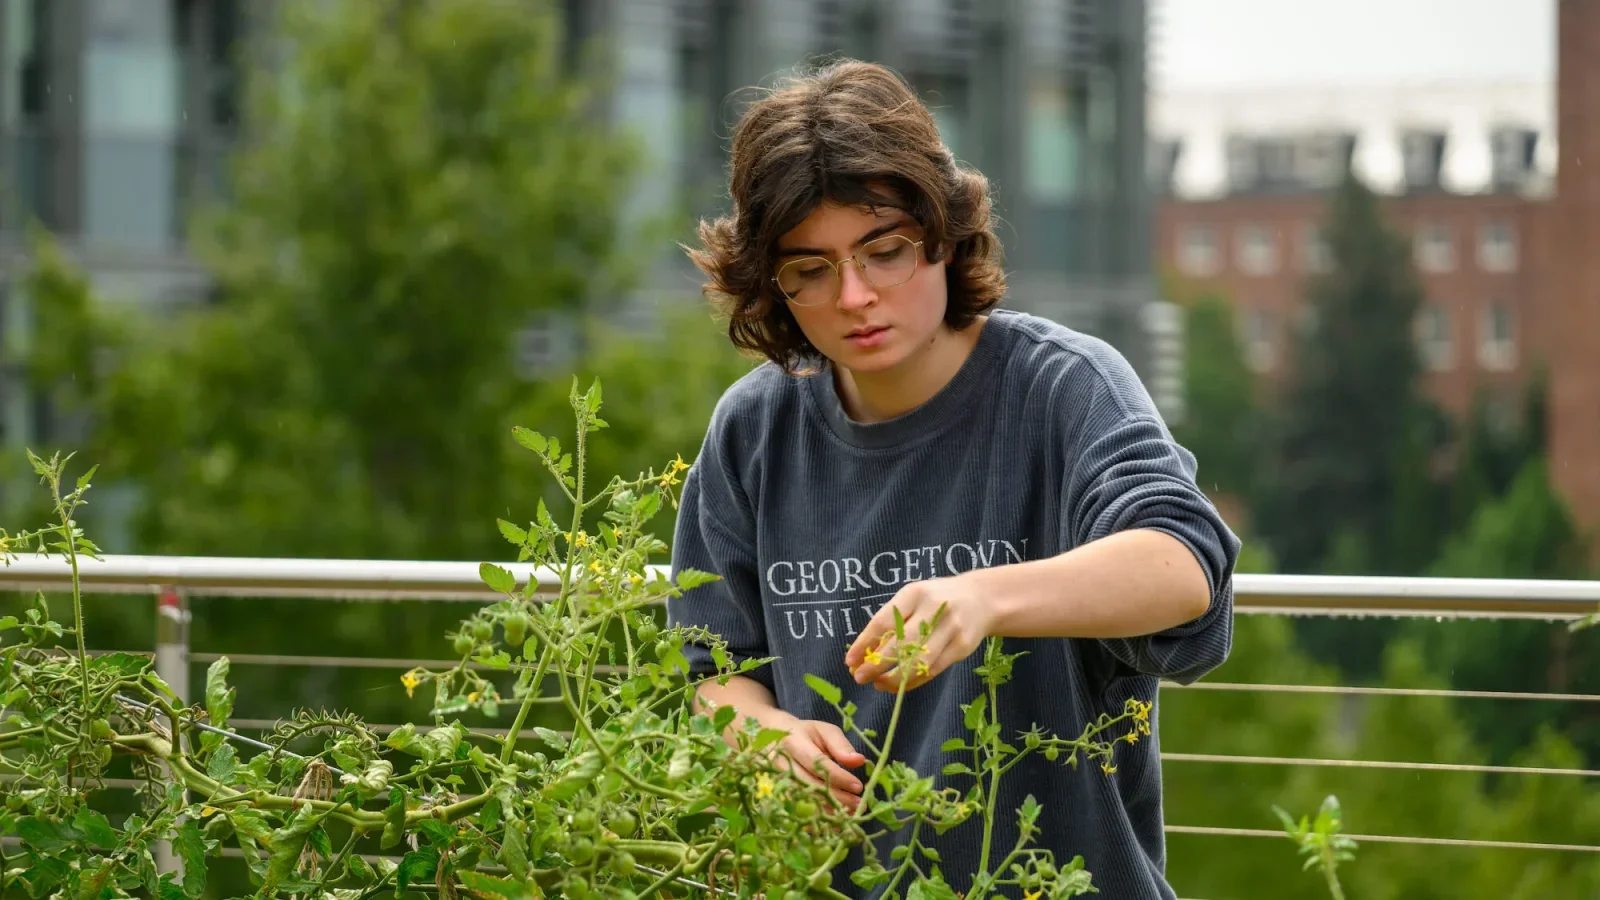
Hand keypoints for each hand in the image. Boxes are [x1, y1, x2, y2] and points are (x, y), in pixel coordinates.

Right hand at [763, 713, 866, 810]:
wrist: (768, 737)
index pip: (817, 764)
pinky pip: (793, 812)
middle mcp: (779, 763)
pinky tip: (831, 825)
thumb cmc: (802, 734)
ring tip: (848, 816)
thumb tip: (858, 761)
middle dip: (836, 797)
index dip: (839, 777)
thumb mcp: (822, 731)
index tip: (858, 787)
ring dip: (827, 812)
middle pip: (809, 785)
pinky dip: (814, 820)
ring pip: (801, 801)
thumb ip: (840, 745)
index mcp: (793, 743)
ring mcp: (772, 781)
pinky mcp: (772, 795)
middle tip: (858, 805)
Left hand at [844, 576, 991, 691]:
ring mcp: (951, 629)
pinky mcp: (962, 647)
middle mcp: (934, 609)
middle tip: (859, 677)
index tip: (849, 660)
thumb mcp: (913, 599)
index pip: (884, 621)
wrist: (981, 599)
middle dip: (877, 664)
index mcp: (915, 593)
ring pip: (918, 661)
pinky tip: (898, 685)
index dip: (865, 643)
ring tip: (878, 684)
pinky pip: (933, 670)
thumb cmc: (936, 600)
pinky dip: (912, 681)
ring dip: (895, 678)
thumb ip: (891, 622)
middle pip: (901, 643)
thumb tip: (863, 653)